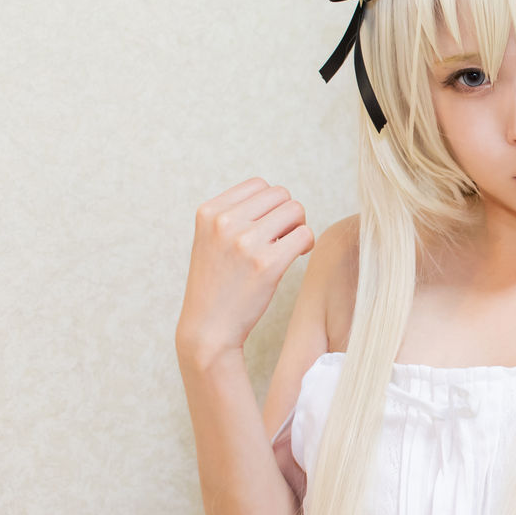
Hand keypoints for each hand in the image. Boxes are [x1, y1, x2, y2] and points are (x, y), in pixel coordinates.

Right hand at [175, 177, 314, 357]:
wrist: (208, 330)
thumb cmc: (217, 284)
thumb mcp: (210, 239)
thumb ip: (235, 214)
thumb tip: (280, 196)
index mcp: (208, 212)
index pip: (259, 185)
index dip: (270, 204)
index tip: (267, 226)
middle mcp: (224, 222)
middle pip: (281, 194)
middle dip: (287, 214)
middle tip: (282, 238)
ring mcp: (245, 242)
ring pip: (296, 210)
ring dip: (298, 228)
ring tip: (287, 247)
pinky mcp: (267, 264)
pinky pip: (306, 234)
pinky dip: (307, 244)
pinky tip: (295, 257)